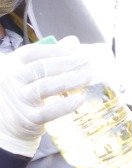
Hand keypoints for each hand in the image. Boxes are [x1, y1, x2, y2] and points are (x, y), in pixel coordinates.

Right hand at [0, 37, 91, 155]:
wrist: (7, 126)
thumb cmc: (22, 94)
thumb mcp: (28, 73)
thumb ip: (49, 57)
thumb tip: (73, 41)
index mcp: (9, 66)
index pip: (32, 52)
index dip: (55, 50)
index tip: (76, 51)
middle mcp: (10, 81)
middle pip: (40, 67)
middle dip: (66, 63)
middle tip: (88, 62)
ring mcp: (18, 100)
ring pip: (45, 87)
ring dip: (69, 80)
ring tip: (88, 76)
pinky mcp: (28, 119)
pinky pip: (49, 111)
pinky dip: (65, 105)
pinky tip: (80, 98)